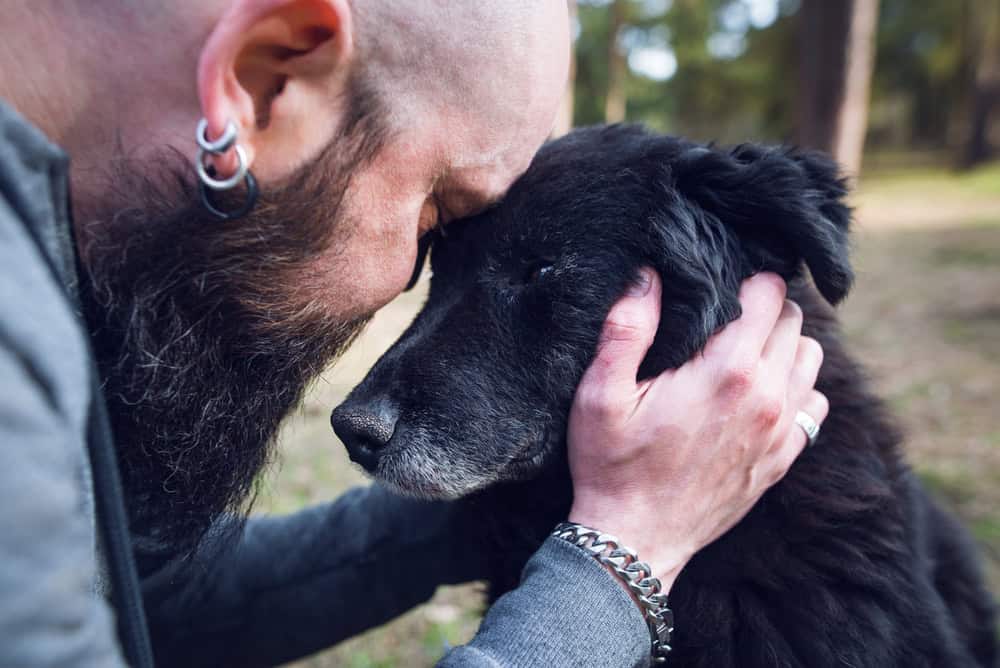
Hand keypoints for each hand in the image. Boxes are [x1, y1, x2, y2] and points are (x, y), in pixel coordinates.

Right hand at [567, 270, 827, 590]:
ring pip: (811, 359)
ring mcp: (781, 432)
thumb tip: (647, 275)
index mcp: (728, 372)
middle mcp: (768, 397)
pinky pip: (815, 405)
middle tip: (724, 318)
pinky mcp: (783, 460)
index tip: (718, 287)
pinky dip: (796, 389)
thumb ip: (625, 328)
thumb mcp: (601, 394)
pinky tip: (759, 395)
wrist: (635, 541)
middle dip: (764, 310)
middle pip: (794, 322)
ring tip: (742, 352)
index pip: (769, 295)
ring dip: (783, 346)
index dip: (745, 281)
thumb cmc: (613, 465)